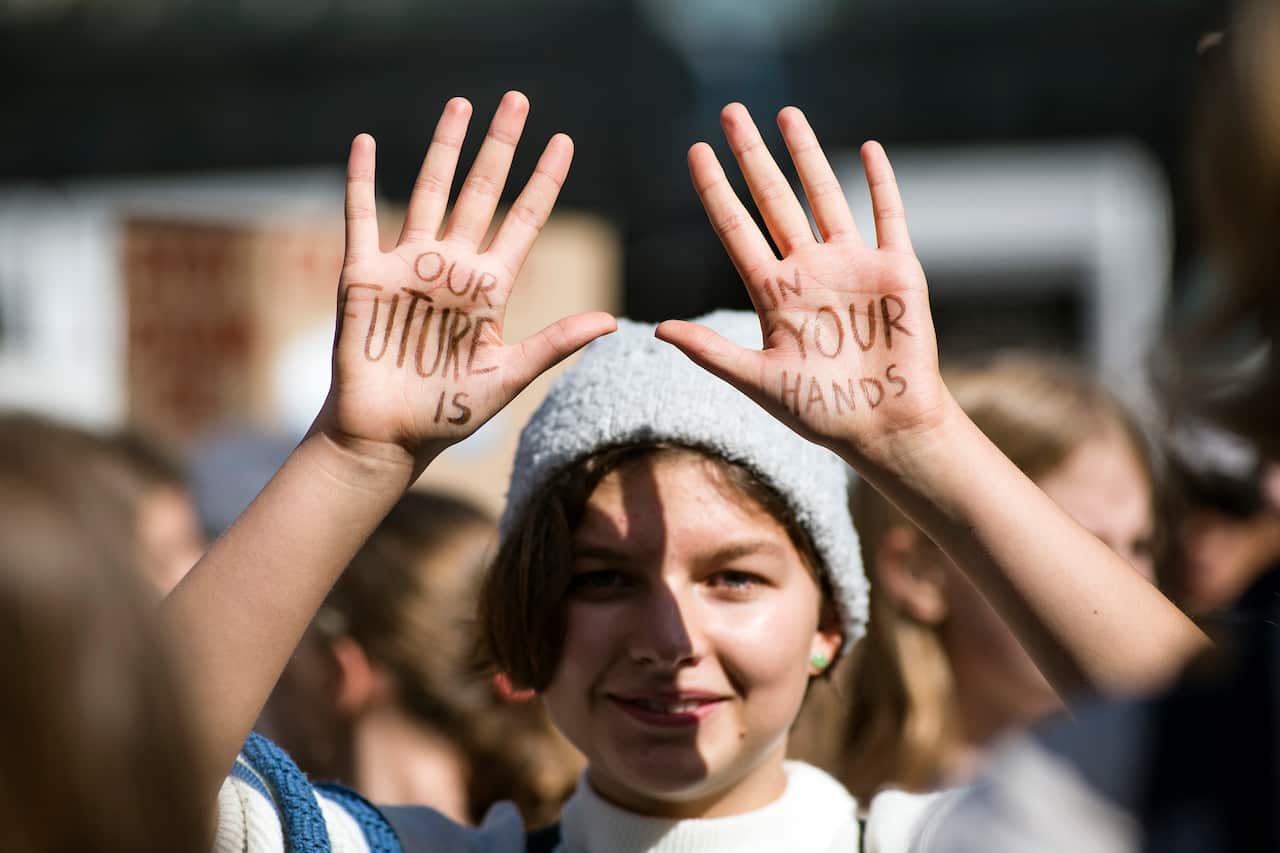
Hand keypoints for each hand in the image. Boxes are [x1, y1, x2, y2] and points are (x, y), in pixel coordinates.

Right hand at [316, 92, 615, 464]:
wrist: (388, 435)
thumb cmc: (448, 412)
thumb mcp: (508, 375)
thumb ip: (554, 344)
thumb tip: (612, 322)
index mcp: (490, 288)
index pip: (525, 221)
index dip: (545, 182)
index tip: (565, 142)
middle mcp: (453, 267)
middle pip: (481, 192)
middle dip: (499, 147)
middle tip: (518, 100)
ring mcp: (408, 265)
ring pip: (429, 191)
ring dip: (444, 148)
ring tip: (460, 104)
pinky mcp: (364, 275)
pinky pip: (360, 218)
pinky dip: (361, 181)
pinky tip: (367, 143)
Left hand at [658, 104, 947, 461]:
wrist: (883, 427)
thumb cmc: (819, 413)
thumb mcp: (757, 381)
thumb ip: (711, 352)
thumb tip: (657, 329)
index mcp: (773, 294)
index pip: (736, 229)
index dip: (715, 190)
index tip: (695, 152)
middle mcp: (808, 270)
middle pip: (774, 199)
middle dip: (752, 155)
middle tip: (731, 112)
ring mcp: (851, 266)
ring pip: (823, 194)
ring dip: (806, 154)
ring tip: (785, 114)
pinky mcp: (895, 270)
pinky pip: (887, 215)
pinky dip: (880, 183)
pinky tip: (869, 148)